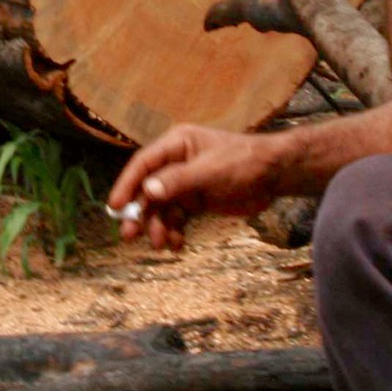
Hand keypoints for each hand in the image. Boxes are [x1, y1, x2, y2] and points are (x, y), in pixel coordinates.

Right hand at [106, 125, 282, 250]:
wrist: (276, 175)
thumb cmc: (245, 162)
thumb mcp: (211, 171)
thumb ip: (179, 181)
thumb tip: (148, 191)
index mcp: (177, 145)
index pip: (143, 164)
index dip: (127, 185)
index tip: (115, 206)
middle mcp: (176, 163)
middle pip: (148, 189)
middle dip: (140, 213)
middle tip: (129, 235)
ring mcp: (185, 183)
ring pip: (162, 207)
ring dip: (158, 226)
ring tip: (160, 245)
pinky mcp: (196, 200)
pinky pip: (177, 217)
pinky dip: (174, 231)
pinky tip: (176, 245)